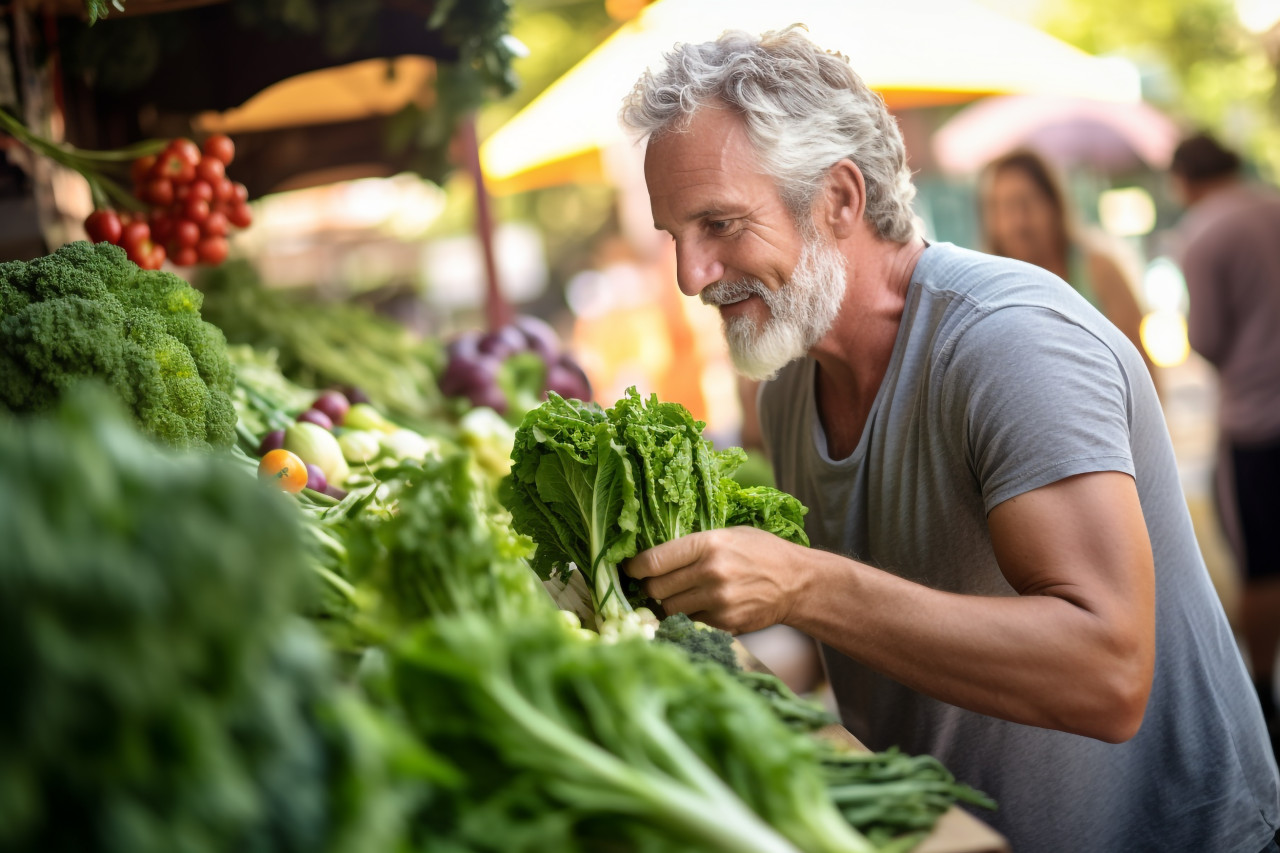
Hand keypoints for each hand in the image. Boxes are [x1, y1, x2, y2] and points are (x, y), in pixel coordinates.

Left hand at [624, 527, 806, 633]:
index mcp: (708, 544)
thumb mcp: (728, 534)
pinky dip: (688, 618)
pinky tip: (698, 607)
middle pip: (655, 588)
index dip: (634, 567)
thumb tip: (651, 556)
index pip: (653, 561)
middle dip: (649, 587)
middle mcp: (710, 573)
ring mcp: (718, 601)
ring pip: (669, 610)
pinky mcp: (724, 624)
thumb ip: (692, 544)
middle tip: (655, 583)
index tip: (630, 568)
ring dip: (667, 605)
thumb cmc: (761, 552)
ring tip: (677, 595)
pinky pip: (689, 623)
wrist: (798, 583)